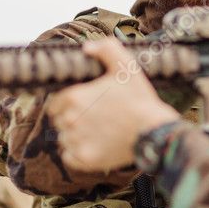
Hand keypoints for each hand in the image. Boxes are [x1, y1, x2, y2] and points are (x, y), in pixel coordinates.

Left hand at [48, 39, 181, 171]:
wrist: (154, 130)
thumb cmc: (140, 98)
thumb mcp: (126, 65)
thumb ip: (106, 49)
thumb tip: (86, 48)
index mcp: (73, 96)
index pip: (55, 104)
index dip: (67, 105)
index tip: (83, 106)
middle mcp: (70, 119)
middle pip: (59, 122)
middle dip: (71, 120)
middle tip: (92, 120)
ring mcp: (77, 141)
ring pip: (64, 140)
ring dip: (75, 137)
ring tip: (95, 133)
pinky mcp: (85, 159)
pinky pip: (69, 157)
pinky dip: (77, 154)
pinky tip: (93, 147)